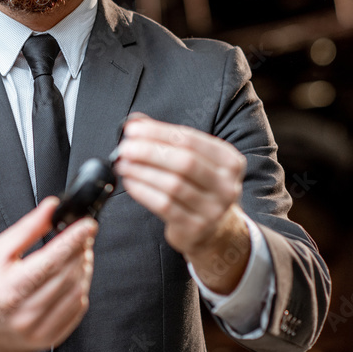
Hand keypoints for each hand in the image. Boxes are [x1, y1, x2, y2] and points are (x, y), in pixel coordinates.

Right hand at [0, 199, 96, 351]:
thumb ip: (26, 229)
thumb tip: (50, 209)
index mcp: (10, 289)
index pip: (52, 260)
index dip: (74, 240)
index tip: (88, 225)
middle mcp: (25, 313)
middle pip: (68, 275)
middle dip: (81, 250)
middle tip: (82, 236)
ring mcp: (38, 330)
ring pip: (77, 292)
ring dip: (83, 269)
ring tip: (78, 255)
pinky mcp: (48, 340)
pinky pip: (76, 311)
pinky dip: (80, 290)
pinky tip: (72, 278)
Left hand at [114, 113, 249, 293]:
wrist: (215, 230)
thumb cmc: (199, 187)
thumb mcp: (194, 161)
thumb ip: (167, 140)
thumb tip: (136, 121)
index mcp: (229, 161)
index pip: (190, 139)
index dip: (158, 132)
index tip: (132, 129)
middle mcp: (226, 185)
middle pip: (184, 161)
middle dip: (149, 152)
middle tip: (125, 148)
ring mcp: (213, 209)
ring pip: (172, 185)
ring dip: (142, 172)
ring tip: (123, 164)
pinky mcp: (196, 227)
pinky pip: (164, 205)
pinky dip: (143, 191)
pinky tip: (130, 182)